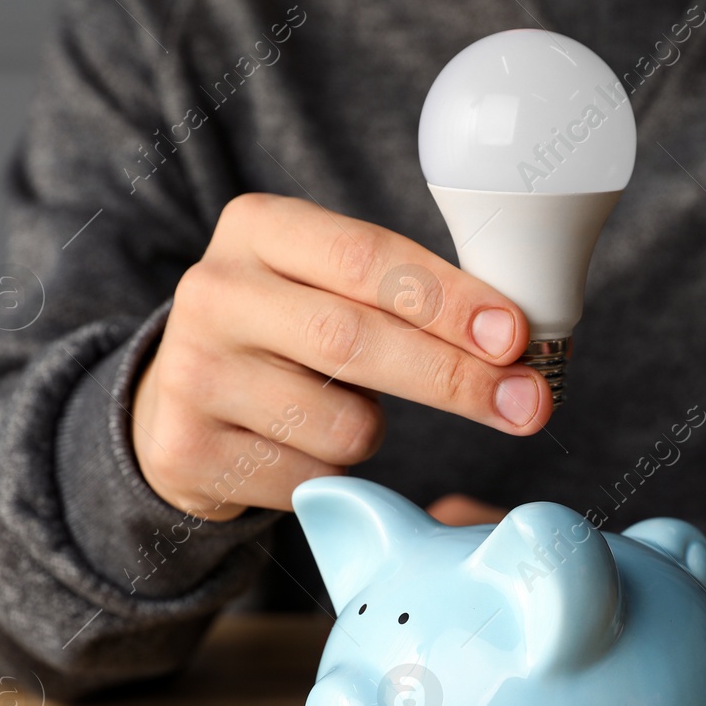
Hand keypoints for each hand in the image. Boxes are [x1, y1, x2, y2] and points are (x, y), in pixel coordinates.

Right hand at [131, 193, 551, 520]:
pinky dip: (335, 471)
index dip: (449, 300)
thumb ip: (408, 296)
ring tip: (347, 411)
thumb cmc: (290, 334)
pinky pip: (312, 478)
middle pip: (356, 340)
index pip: (365, 257)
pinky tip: (302, 447)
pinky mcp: (188, 451)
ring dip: (376, 431)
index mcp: (257, 227)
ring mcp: (192, 374)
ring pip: (342, 424)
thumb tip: (517, 348)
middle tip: (525, 403)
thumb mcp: (329, 283)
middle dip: (454, 378)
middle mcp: (214, 292)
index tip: (515, 336)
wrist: (179, 400)